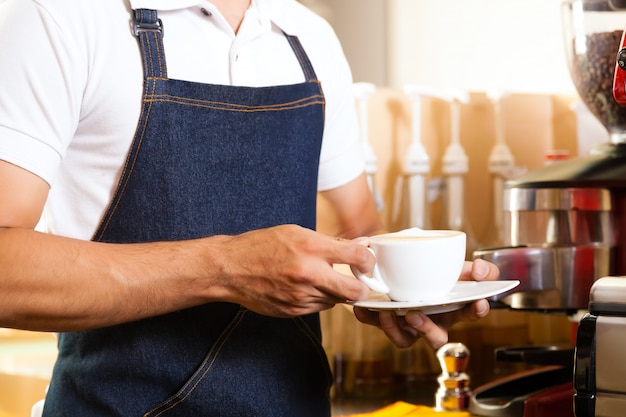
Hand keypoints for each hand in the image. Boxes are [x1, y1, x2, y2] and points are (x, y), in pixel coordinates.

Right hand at [211, 224, 371, 316]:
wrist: (231, 269)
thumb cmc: (262, 246)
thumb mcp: (296, 233)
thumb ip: (331, 242)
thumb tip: (361, 245)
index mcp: (312, 248)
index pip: (358, 257)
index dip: (369, 260)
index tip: (366, 261)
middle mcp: (309, 274)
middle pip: (355, 291)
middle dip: (362, 287)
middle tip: (360, 281)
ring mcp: (301, 296)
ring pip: (337, 300)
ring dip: (337, 291)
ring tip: (321, 278)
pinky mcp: (294, 311)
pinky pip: (319, 307)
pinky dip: (319, 298)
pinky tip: (305, 287)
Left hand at [352, 258, 499, 348]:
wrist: (401, 264)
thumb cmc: (434, 271)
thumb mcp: (457, 267)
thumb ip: (476, 268)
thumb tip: (483, 270)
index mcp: (452, 308)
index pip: (470, 313)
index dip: (476, 310)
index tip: (479, 302)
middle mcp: (431, 320)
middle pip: (435, 338)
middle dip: (426, 330)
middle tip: (416, 315)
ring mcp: (408, 322)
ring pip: (405, 339)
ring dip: (395, 330)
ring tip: (388, 313)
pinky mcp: (387, 318)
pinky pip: (377, 324)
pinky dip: (369, 317)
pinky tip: (362, 308)